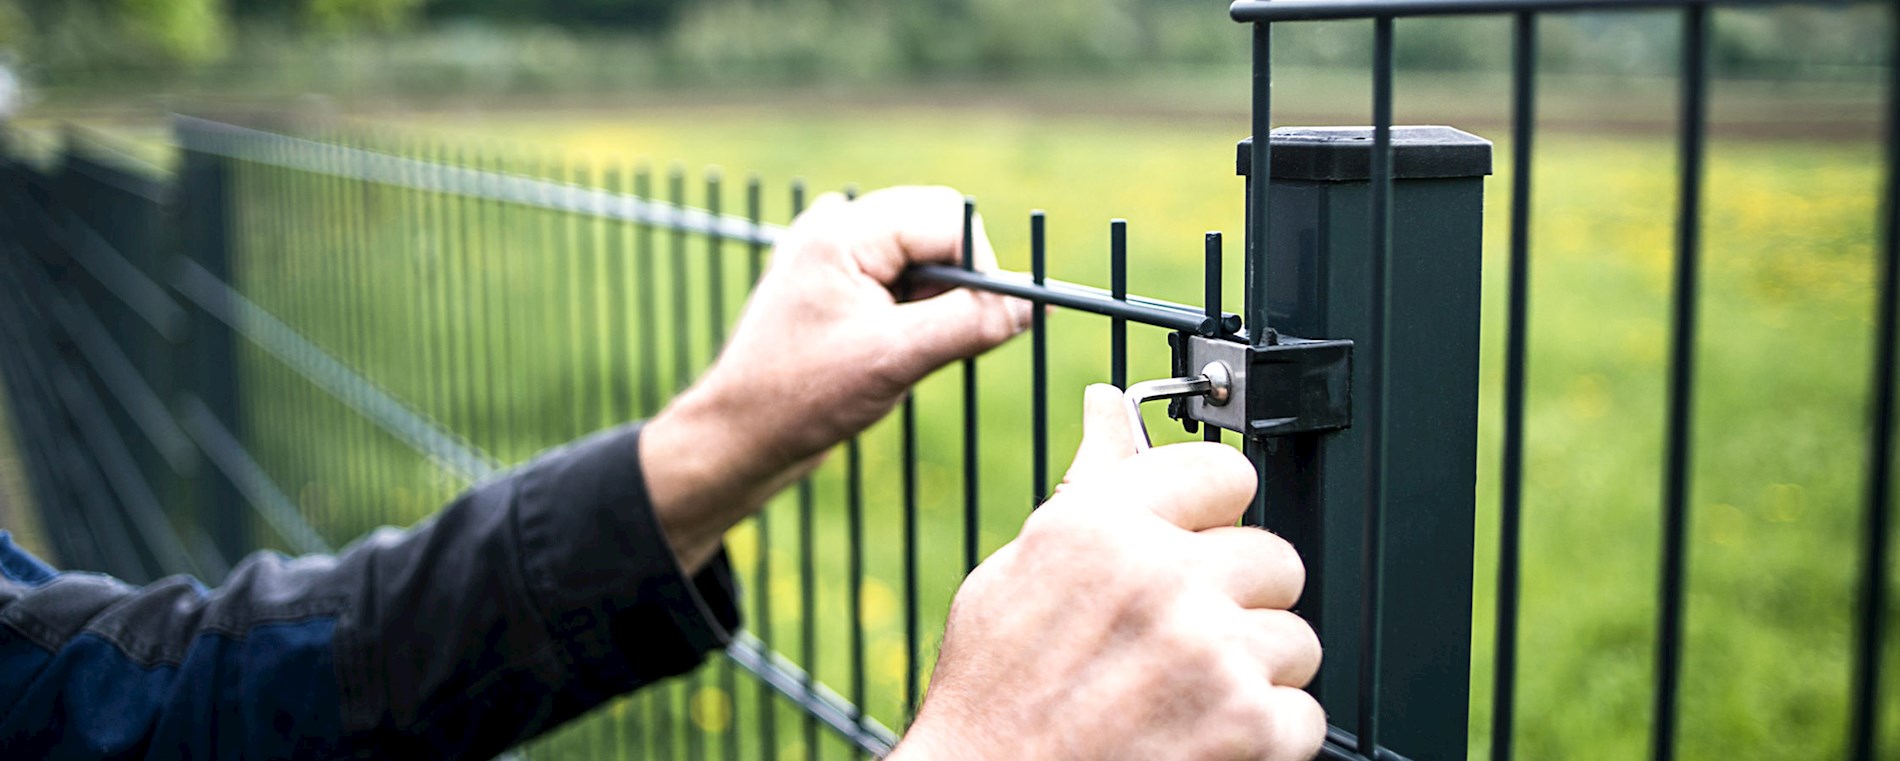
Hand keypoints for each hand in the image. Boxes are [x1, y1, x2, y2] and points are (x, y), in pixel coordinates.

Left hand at [641, 186, 1031, 570]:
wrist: (739, 438)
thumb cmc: (799, 399)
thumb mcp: (895, 360)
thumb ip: (970, 324)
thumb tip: (1033, 304)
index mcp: (842, 230)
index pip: (948, 219)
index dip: (979, 269)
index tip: (978, 324)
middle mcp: (836, 226)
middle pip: (938, 228)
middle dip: (956, 285)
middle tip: (933, 342)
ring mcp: (834, 252)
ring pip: (924, 257)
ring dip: (933, 303)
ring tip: (896, 352)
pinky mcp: (838, 281)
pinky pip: (902, 278)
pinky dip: (914, 313)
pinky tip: (884, 352)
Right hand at [890, 385, 1325, 760]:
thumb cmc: (992, 696)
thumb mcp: (1014, 573)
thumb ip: (1084, 489)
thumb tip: (1106, 405)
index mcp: (1100, 524)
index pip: (1226, 472)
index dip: (1214, 518)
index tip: (1197, 548)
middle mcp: (1161, 574)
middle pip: (1274, 558)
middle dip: (1239, 603)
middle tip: (1181, 644)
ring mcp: (1210, 650)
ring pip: (1296, 638)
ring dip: (1255, 674)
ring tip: (1187, 698)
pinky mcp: (1247, 724)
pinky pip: (1305, 714)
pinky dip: (1266, 739)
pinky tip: (1202, 740)